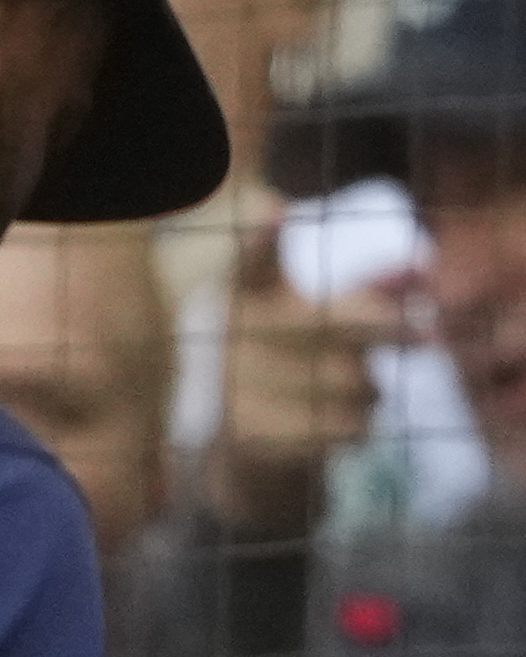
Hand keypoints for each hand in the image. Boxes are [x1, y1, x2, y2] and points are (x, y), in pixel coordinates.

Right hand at [209, 203, 404, 538]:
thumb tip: (423, 269)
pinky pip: (336, 425)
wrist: (249, 447)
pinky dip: (357, 425)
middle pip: (333, 321)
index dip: (261, 237)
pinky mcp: (248, 433)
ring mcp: (234, 385)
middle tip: (426, 339)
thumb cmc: (301, 363)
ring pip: (345, 378)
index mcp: (246, 294)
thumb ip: (377, 286)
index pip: (252, 261)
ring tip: (362, 392)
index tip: (273, 210)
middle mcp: (230, 334)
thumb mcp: (334, 317)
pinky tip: (346, 423)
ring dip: (372, 388)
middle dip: (388, 329)